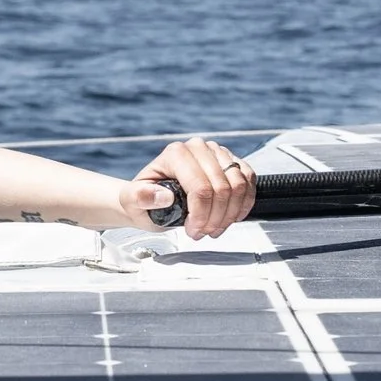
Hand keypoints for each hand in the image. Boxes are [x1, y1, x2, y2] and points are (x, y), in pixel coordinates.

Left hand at [128, 139, 255, 238]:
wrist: (153, 198)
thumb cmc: (144, 199)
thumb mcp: (132, 201)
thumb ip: (141, 197)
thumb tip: (164, 196)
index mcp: (176, 153)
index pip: (201, 187)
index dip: (201, 215)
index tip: (193, 231)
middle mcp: (198, 148)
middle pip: (222, 188)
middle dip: (215, 218)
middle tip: (203, 232)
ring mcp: (217, 153)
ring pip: (239, 186)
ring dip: (230, 214)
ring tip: (214, 227)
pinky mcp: (232, 161)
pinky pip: (249, 181)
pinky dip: (244, 203)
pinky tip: (230, 216)